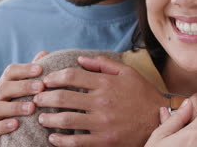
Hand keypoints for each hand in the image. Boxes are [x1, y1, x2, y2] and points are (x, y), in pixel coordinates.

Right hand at [0, 51, 46, 142]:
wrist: (10, 133)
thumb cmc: (22, 106)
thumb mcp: (28, 90)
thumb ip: (35, 74)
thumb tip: (43, 53)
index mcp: (4, 84)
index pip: (10, 71)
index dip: (25, 69)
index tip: (41, 70)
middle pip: (5, 87)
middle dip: (23, 86)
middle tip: (41, 87)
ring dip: (16, 107)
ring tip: (32, 108)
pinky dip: (3, 126)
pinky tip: (16, 124)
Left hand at [35, 56, 168, 146]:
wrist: (159, 120)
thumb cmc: (142, 94)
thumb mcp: (127, 73)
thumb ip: (103, 64)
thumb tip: (80, 58)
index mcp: (105, 83)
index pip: (71, 76)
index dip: (53, 77)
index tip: (45, 81)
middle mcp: (101, 102)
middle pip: (63, 97)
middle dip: (44, 97)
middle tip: (36, 98)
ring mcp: (102, 122)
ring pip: (66, 119)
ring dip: (48, 118)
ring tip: (41, 117)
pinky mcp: (103, 140)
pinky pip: (76, 141)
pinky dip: (61, 140)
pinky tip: (53, 137)